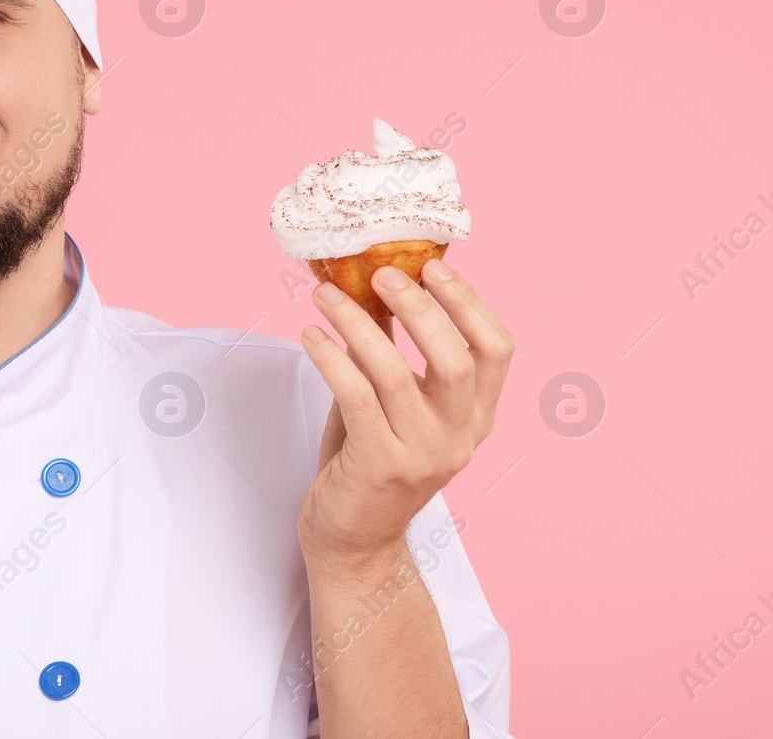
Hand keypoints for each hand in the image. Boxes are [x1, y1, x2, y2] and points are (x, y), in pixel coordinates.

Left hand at [295, 258, 512, 567]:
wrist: (354, 541)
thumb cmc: (370, 463)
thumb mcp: (398, 407)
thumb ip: (397, 358)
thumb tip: (378, 289)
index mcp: (475, 418)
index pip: (497, 351)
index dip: (469, 303)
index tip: (434, 267)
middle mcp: (458, 438)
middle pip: (455, 358)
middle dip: (419, 306)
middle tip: (380, 273)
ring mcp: (421, 455)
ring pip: (395, 373)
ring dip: (356, 324)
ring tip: (324, 295)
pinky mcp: (378, 466)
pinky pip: (354, 396)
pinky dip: (330, 357)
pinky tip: (310, 335)